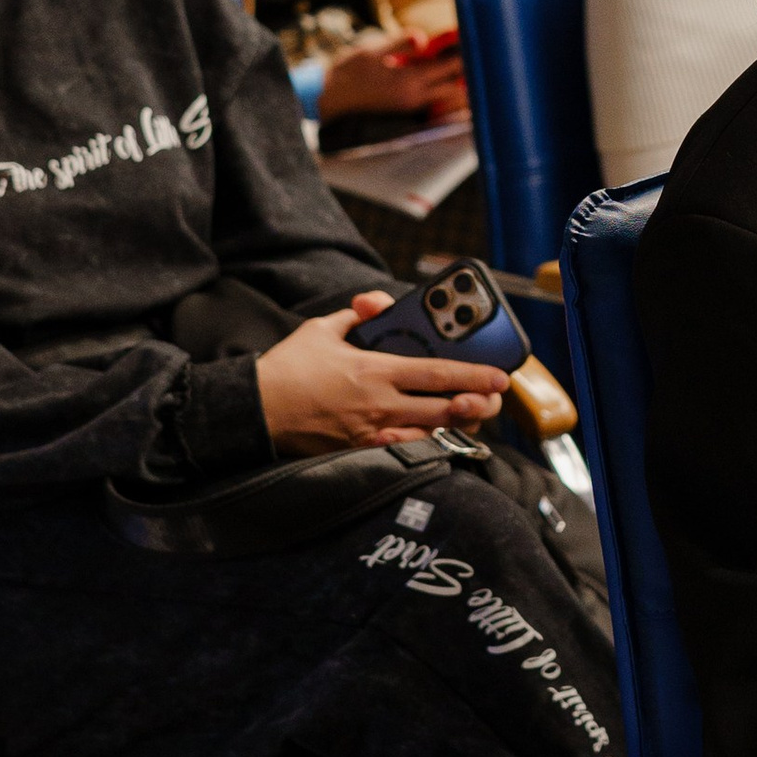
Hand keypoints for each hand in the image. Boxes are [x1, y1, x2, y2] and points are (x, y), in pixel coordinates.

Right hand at [256, 292, 509, 455]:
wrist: (255, 411)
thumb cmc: (288, 368)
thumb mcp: (322, 329)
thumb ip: (358, 316)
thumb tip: (376, 303)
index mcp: (375, 371)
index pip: (437, 374)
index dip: (474, 376)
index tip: (500, 377)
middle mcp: (380, 405)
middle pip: (445, 410)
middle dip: (478, 406)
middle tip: (494, 400)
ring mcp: (372, 434)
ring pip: (431, 436)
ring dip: (457, 427)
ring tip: (470, 416)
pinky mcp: (360, 453)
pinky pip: (406, 453)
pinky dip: (427, 446)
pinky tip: (437, 437)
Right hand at [316, 35, 468, 124]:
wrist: (329, 100)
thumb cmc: (347, 73)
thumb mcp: (371, 51)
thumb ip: (399, 43)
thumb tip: (423, 38)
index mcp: (408, 82)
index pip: (446, 68)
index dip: (462, 55)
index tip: (473, 42)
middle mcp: (414, 98)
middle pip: (453, 87)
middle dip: (464, 72)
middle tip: (472, 54)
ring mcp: (410, 106)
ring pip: (444, 97)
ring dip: (454, 83)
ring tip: (461, 66)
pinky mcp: (404, 109)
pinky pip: (432, 99)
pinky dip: (441, 88)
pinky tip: (439, 75)